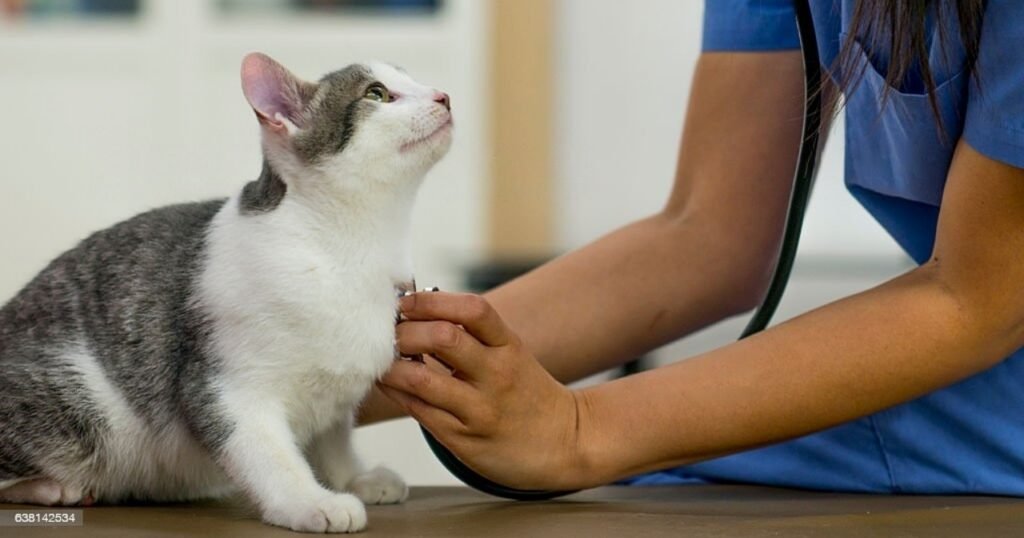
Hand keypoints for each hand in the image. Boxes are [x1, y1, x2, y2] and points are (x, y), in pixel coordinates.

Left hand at [379, 291, 588, 490]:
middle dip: (405, 331)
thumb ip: (472, 336)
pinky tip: (389, 383)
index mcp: (509, 347)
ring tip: (382, 359)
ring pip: (422, 380)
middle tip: (387, 334)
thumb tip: (416, 311)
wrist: (566, 443)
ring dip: (391, 365)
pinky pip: (420, 412)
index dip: (432, 300)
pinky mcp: (464, 440)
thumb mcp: (510, 355)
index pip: (472, 309)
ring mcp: (480, 410)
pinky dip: (396, 392)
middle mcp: (497, 375)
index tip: (406, 302)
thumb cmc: (527, 393)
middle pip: (443, 338)